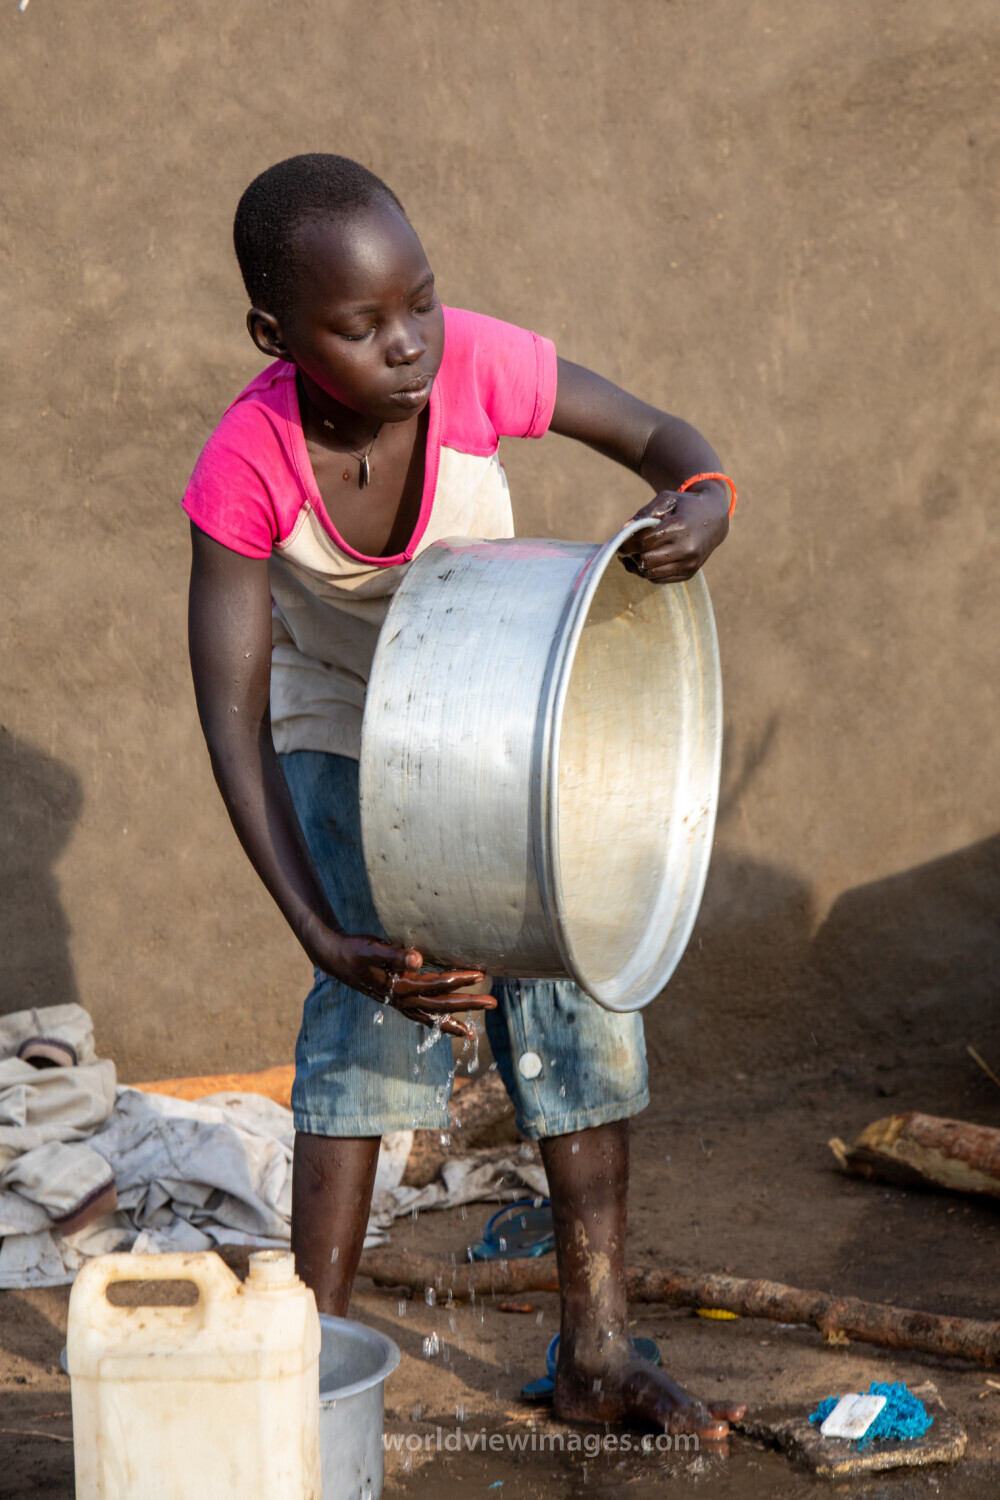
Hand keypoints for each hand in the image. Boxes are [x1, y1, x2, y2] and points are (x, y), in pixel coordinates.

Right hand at [307, 925, 492, 1039]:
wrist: (336, 960)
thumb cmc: (356, 950)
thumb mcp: (373, 948)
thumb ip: (395, 954)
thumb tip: (418, 958)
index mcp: (401, 986)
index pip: (437, 984)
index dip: (459, 979)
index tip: (480, 974)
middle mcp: (402, 999)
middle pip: (441, 1005)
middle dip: (468, 1005)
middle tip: (493, 1003)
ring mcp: (399, 1003)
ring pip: (431, 1017)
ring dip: (452, 1023)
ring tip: (471, 1034)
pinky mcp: (397, 1001)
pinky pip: (420, 1016)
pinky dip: (435, 1022)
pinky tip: (445, 1024)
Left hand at [618, 481, 728, 583]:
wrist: (715, 518)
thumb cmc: (685, 506)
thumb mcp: (667, 499)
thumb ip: (645, 512)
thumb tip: (624, 529)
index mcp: (680, 527)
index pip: (644, 542)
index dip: (628, 543)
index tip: (619, 542)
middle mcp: (687, 548)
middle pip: (646, 560)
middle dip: (631, 555)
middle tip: (624, 549)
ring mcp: (689, 563)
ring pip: (651, 574)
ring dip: (637, 567)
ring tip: (631, 556)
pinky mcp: (689, 573)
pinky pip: (660, 579)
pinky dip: (648, 572)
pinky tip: (644, 562)